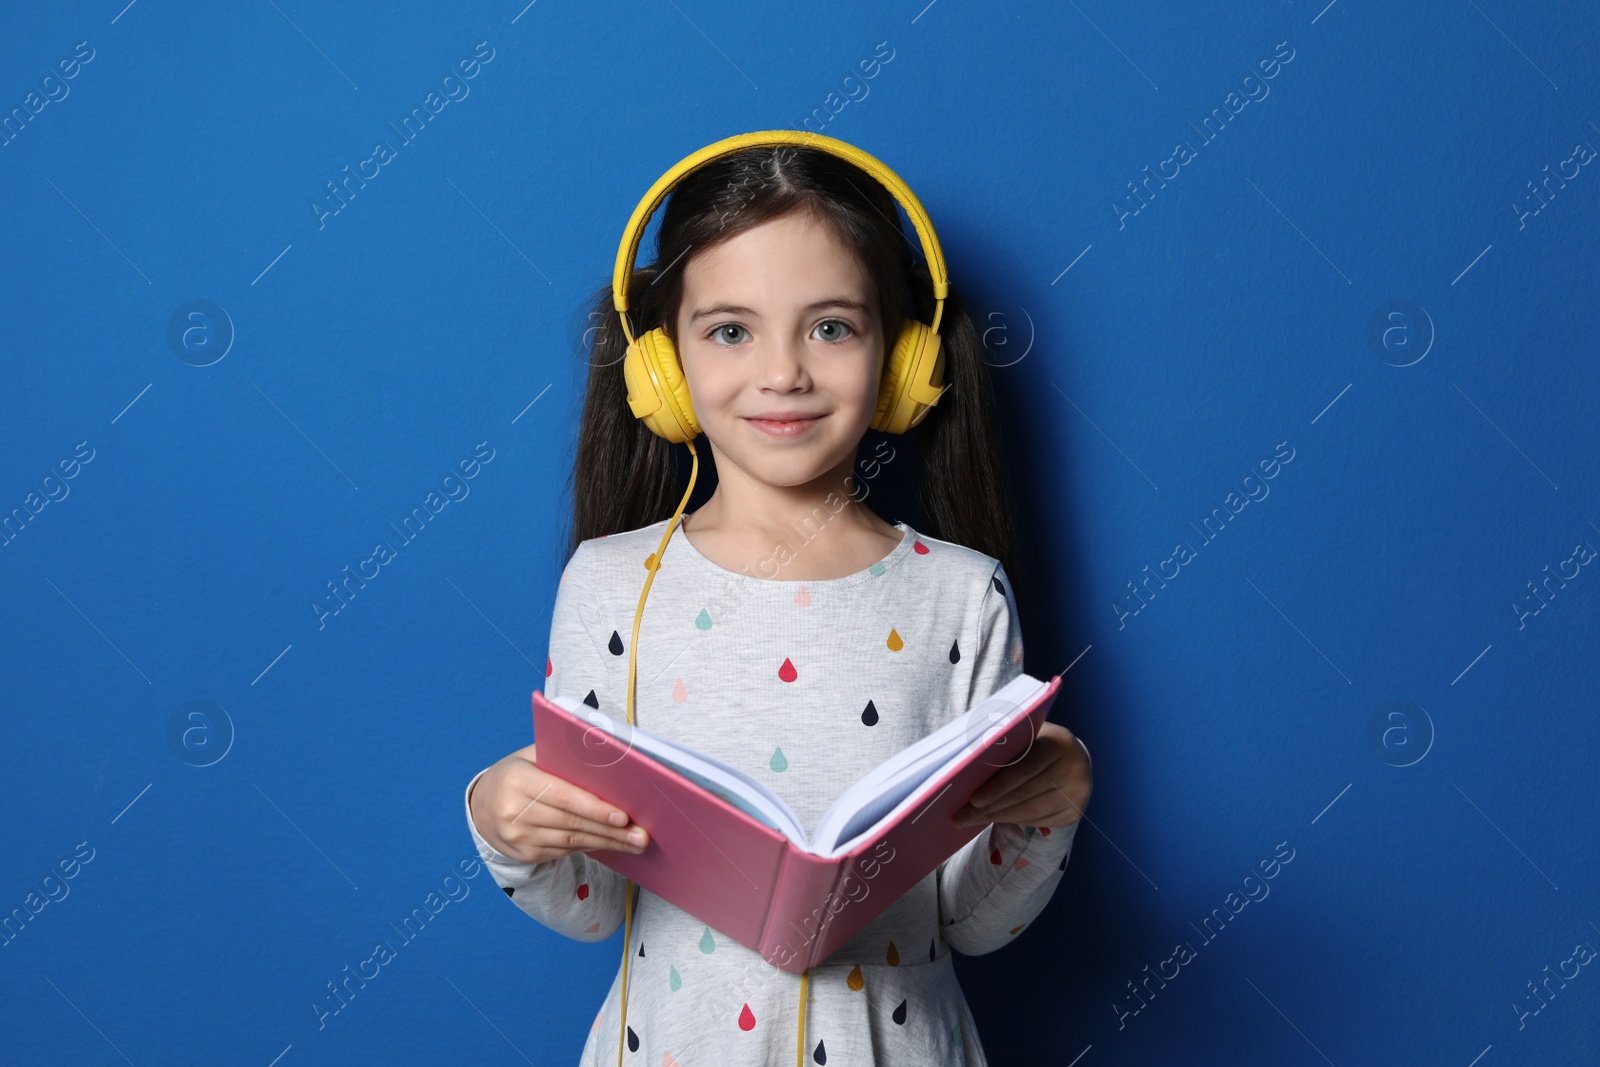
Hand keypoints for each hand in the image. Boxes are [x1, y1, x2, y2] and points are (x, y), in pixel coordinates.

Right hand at [469, 743, 650, 864]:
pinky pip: (564, 851)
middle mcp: (513, 811)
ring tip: (635, 843)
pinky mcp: (524, 854)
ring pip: (571, 841)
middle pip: (572, 823)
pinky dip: (590, 846)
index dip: (595, 807)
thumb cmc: (519, 772)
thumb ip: (564, 755)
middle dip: (611, 830)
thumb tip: (609, 754)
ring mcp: (517, 837)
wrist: (481, 805)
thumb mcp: (533, 756)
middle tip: (642, 835)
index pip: (563, 796)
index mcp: (517, 780)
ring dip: (607, 843)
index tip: (624, 816)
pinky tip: (611, 845)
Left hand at [949, 722, 1091, 830]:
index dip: (998, 786)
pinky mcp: (1075, 813)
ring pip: (1031, 812)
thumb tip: (965, 766)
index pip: (1025, 768)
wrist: (1071, 755)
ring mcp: (1078, 794)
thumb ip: (1003, 744)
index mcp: (1059, 742)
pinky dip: (1014, 820)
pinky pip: (1038, 822)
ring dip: (998, 817)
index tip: (973, 800)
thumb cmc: (1035, 741)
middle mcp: (1075, 768)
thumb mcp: (1023, 735)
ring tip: (970, 820)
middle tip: (961, 816)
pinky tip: (996, 818)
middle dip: (990, 806)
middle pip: (1026, 793)